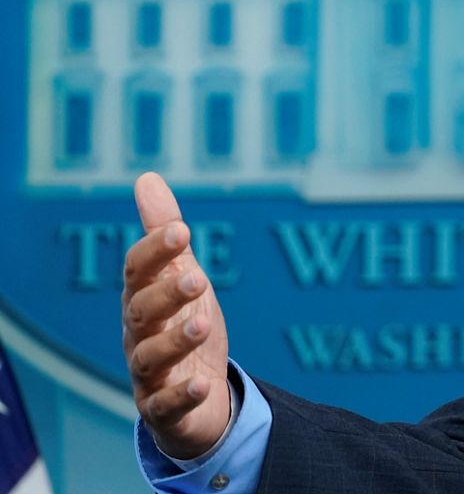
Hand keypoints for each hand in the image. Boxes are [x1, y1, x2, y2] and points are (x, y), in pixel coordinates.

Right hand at [122, 172, 230, 458]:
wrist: (196, 394)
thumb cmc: (183, 324)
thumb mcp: (182, 276)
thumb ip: (165, 234)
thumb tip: (147, 178)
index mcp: (142, 299)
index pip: (138, 271)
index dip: (156, 250)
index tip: (183, 230)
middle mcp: (138, 335)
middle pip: (141, 312)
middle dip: (167, 293)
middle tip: (200, 277)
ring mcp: (148, 373)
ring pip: (149, 357)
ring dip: (175, 340)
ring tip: (203, 323)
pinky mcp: (164, 408)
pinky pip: (165, 405)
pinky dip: (181, 395)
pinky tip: (203, 383)